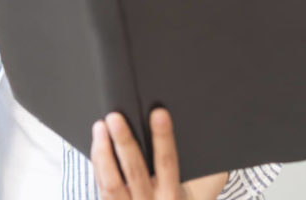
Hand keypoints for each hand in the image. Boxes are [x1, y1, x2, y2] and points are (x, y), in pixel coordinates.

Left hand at [91, 108, 228, 199]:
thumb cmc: (178, 199)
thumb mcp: (199, 191)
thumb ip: (206, 171)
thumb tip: (207, 135)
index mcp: (173, 196)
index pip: (168, 163)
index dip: (164, 137)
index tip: (159, 114)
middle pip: (135, 171)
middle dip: (124, 141)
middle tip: (115, 117)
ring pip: (112, 182)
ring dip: (103, 152)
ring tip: (100, 127)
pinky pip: (102, 187)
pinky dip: (98, 164)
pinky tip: (97, 144)